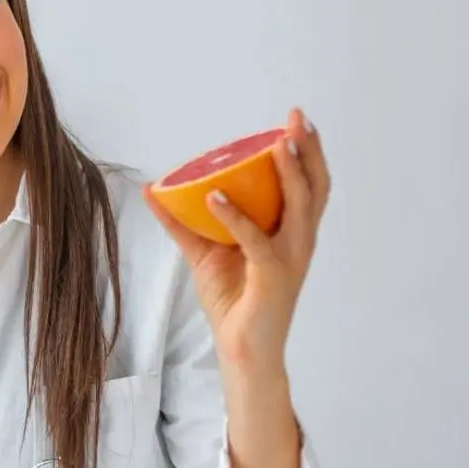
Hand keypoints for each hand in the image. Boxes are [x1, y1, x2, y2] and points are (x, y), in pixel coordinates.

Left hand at [145, 107, 331, 375]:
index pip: (310, 185)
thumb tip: (153, 190)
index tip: (296, 120)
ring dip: (289, 173)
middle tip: (295, 118)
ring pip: (298, 207)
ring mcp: (290, 258)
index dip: (308, 152)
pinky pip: (255, 241)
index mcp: (291, 232)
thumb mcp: (204, 253)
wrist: (241, 349)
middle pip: (315, 187)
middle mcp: (299, 241)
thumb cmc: (232, 301)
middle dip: (308, 150)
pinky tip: (214, 197)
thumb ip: (183, 222)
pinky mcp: (272, 277)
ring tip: (275, 145)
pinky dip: (235, 217)